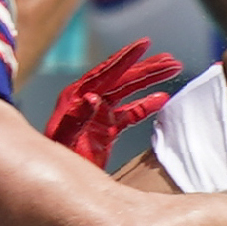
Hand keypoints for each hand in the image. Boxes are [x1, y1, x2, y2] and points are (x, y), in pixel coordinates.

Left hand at [43, 39, 179, 167]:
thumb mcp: (63, 139)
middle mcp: (88, 100)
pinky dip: (146, 106)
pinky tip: (162, 98)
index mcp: (76, 96)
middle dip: (146, 68)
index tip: (145, 44)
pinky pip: (130, 113)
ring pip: (129, 91)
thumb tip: (93, 97)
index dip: (126, 58)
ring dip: (149, 81)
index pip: (106, 73)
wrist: (55, 181)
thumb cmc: (53, 160)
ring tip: (172, 69)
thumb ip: (76, 119)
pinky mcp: (106, 129)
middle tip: (170, 59)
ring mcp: (98, 114)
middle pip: (122, 78)